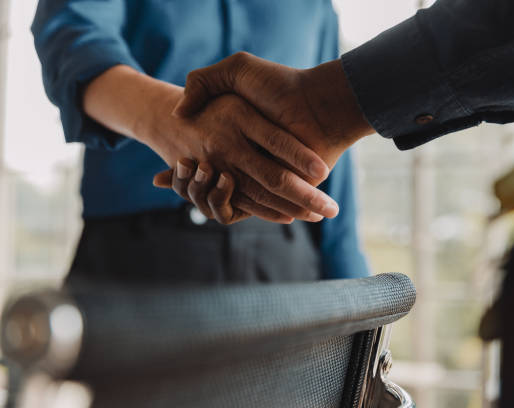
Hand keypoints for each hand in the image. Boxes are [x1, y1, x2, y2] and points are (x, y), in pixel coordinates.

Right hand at [165, 53, 374, 223]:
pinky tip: (211, 188)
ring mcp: (260, 176)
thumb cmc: (281, 86)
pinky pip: (246, 206)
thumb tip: (178, 111)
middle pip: (207, 181)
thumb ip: (205, 80)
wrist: (320, 105)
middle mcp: (247, 159)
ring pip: (221, 196)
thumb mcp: (238, 70)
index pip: (202, 159)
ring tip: (184, 177)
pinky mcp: (276, 192)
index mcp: (238, 137)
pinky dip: (224, 202)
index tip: (157, 173)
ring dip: (199, 192)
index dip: (179, 168)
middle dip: (185, 182)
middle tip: (163, 175)